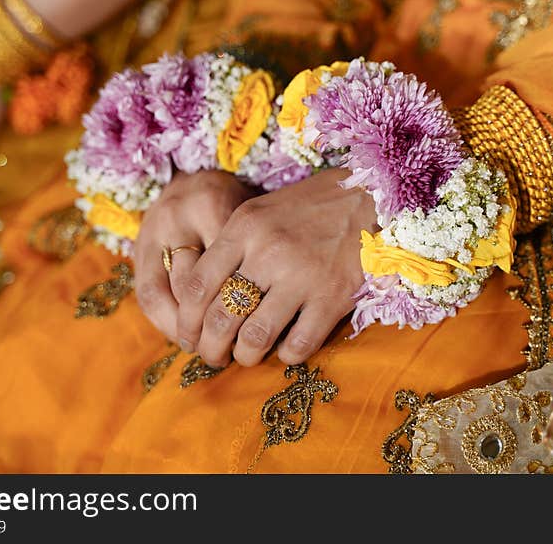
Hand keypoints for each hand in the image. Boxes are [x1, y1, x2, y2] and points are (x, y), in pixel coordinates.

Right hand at [133, 170, 254, 341]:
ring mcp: (152, 233)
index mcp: (213, 204)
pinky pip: (147, 294)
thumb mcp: (255, 219)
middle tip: (231, 349)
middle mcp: (176, 218)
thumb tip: (275, 313)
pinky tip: (184, 338)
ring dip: (184, 328)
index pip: (226, 265)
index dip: (239, 302)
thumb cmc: (238, 202)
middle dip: (210, 322)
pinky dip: (165, 322)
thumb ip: (260, 256)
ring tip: (206, 350)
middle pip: (192, 283)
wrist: (195, 175)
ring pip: (163, 293)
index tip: (259, 330)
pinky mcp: (138, 249)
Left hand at [174, 168, 377, 367]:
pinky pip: (299, 344)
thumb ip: (229, 248)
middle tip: (212, 356)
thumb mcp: (258, 212)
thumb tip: (199, 299)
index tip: (188, 336)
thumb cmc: (306, 208)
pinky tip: (285, 349)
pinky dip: (286, 355)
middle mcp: (268, 252)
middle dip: (209, 348)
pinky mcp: (334, 297)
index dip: (186, 321)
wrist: (366, 196)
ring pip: (255, 337)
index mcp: (244, 228)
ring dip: (244, 356)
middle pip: (220, 318)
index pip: (197, 286)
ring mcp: (303, 276)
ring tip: (245, 356)